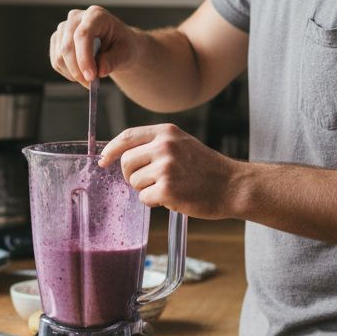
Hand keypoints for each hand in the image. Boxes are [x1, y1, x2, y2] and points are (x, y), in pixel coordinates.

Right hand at [50, 5, 138, 84]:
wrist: (116, 45)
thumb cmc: (122, 45)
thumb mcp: (126, 53)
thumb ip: (114, 60)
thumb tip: (100, 70)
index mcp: (96, 15)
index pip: (83, 34)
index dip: (84, 57)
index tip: (91, 77)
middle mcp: (76, 17)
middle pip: (67, 46)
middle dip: (78, 70)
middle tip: (91, 85)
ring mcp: (64, 28)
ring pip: (59, 56)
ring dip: (73, 74)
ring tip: (89, 81)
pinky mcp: (57, 40)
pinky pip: (56, 61)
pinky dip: (67, 73)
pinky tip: (81, 75)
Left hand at [100, 124, 241, 218]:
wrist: (232, 186)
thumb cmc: (206, 169)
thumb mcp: (182, 144)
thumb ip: (156, 145)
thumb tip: (122, 155)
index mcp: (167, 132)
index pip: (127, 136)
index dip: (111, 150)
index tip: (103, 160)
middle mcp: (164, 146)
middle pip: (126, 162)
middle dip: (131, 176)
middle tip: (148, 183)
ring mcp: (166, 167)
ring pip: (134, 182)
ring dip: (146, 190)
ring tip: (169, 188)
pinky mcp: (167, 189)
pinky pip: (144, 198)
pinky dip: (155, 203)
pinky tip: (173, 198)